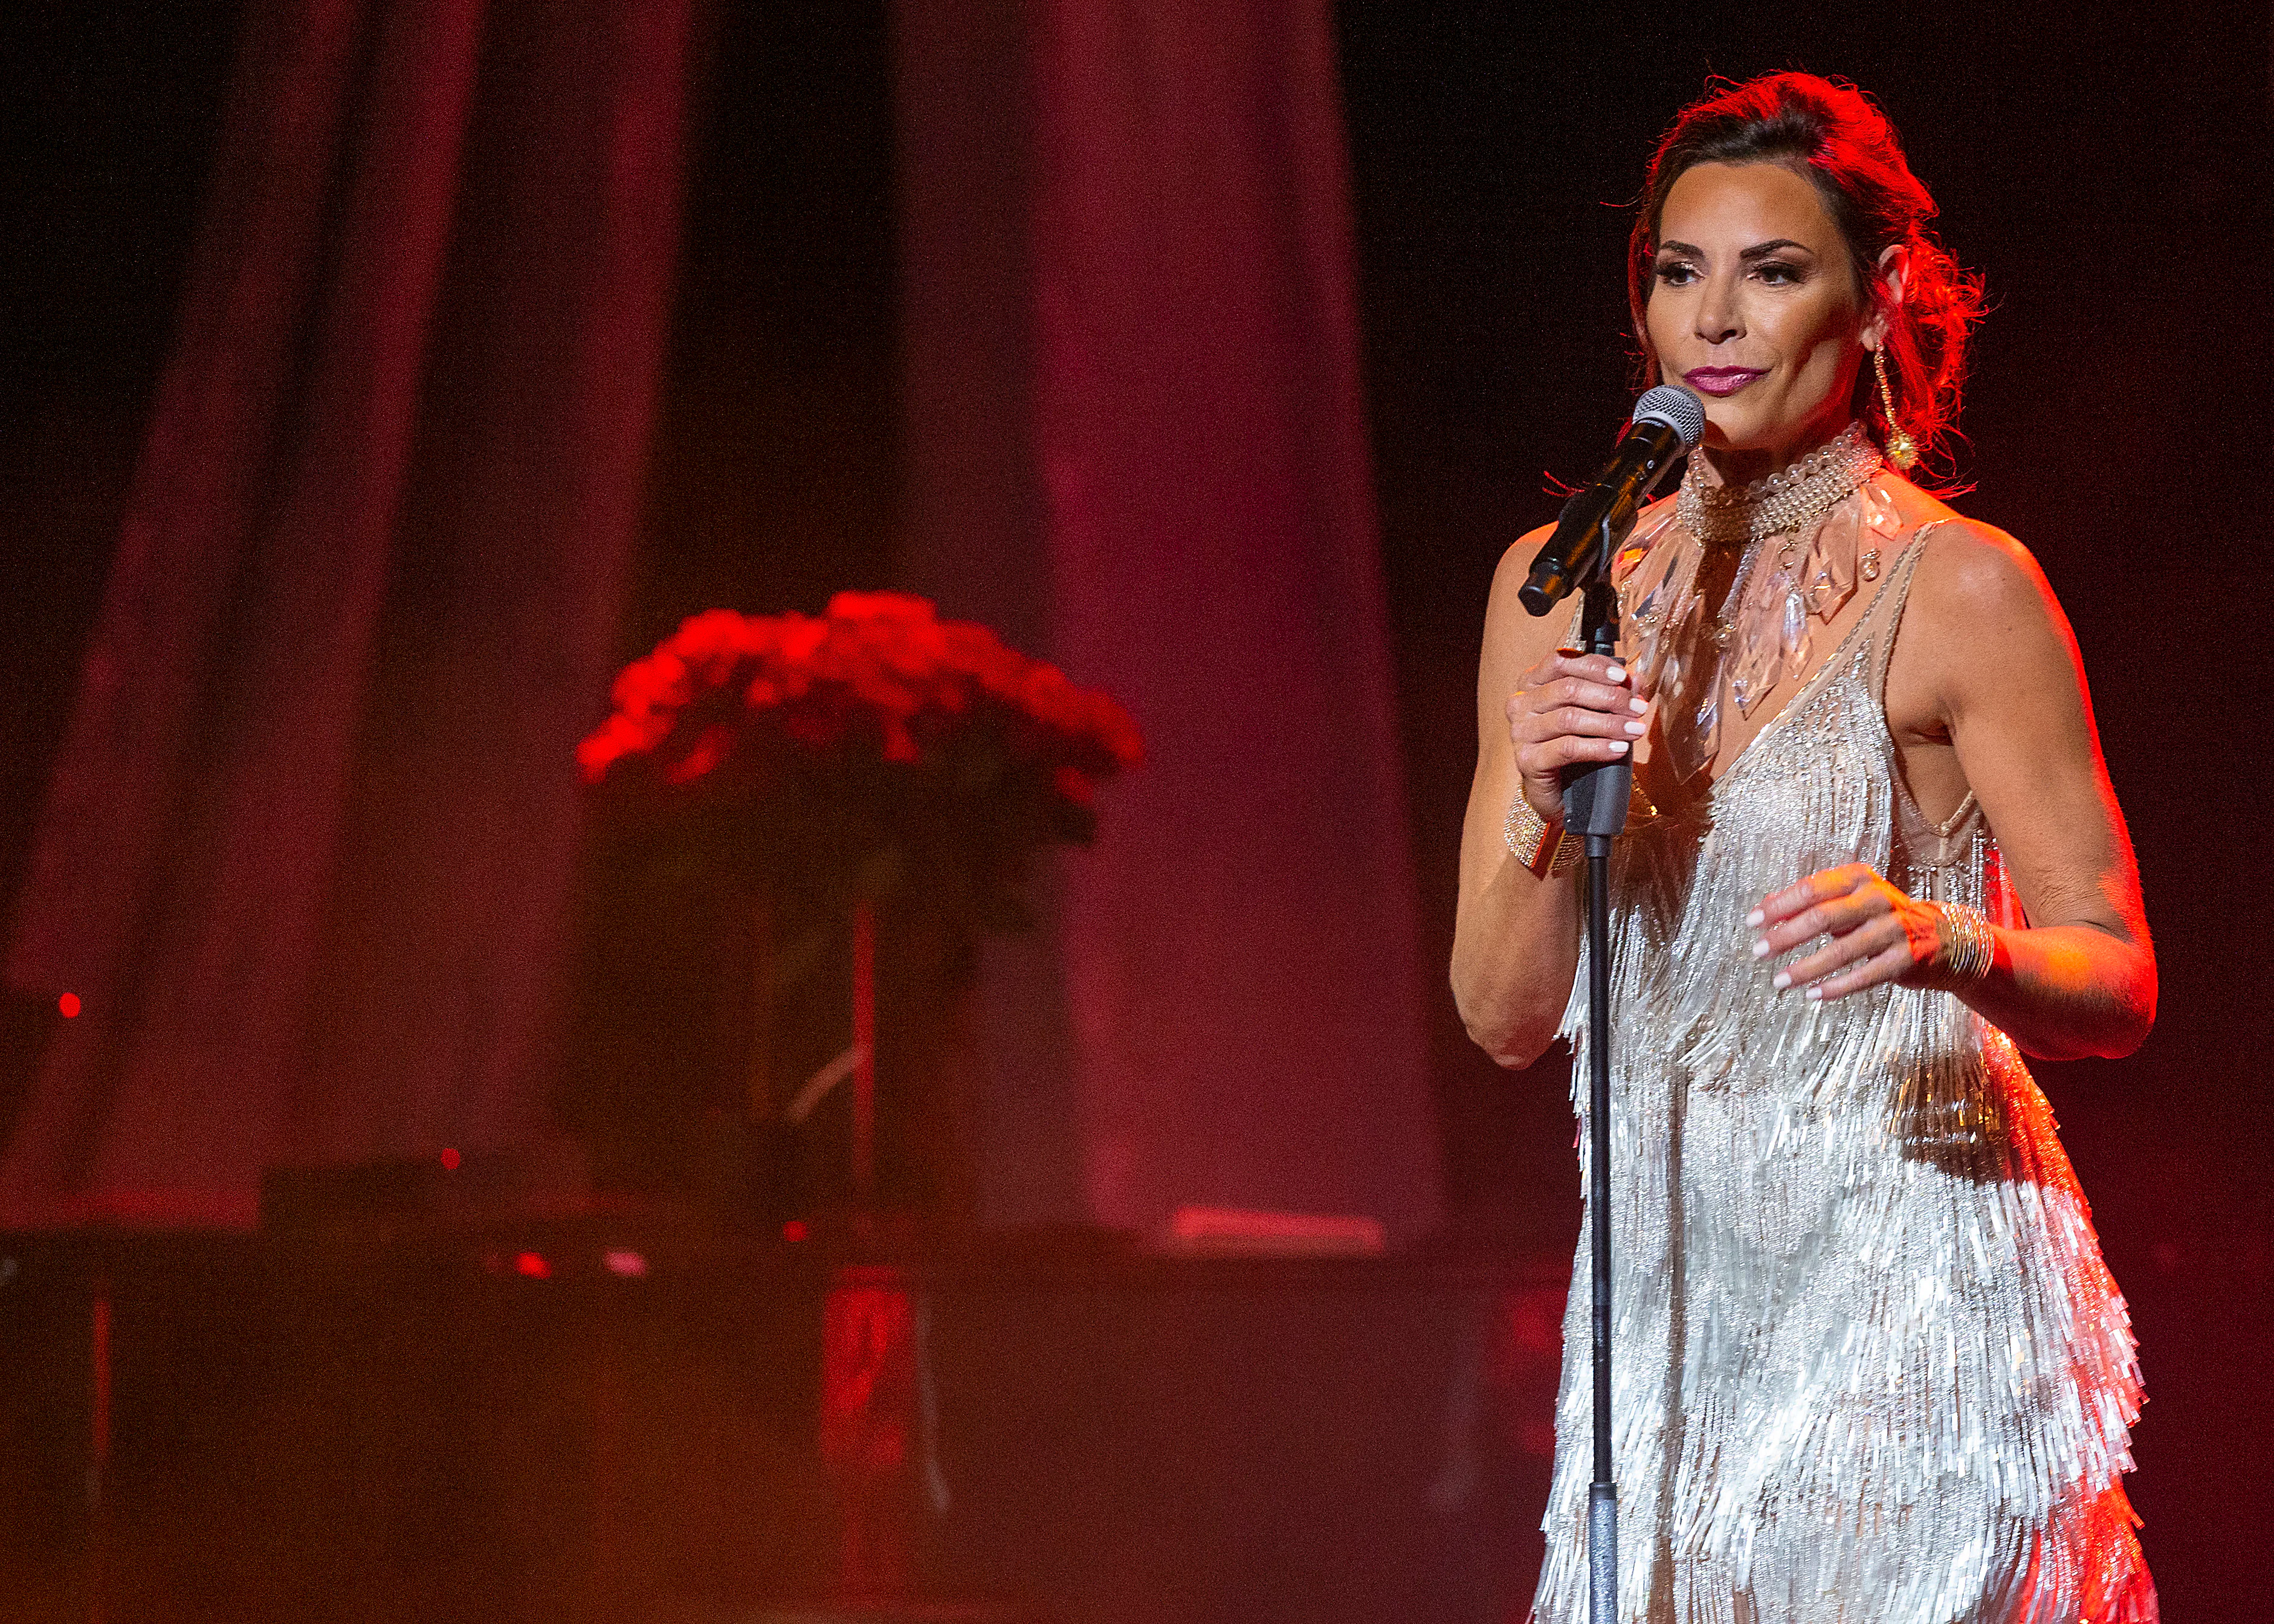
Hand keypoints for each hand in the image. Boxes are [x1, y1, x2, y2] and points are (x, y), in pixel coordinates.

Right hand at [1504, 652, 1650, 821]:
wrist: (1558, 791)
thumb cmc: (1573, 744)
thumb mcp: (1593, 712)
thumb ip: (1612, 692)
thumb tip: (1636, 680)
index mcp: (1532, 684)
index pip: (1559, 661)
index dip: (1594, 666)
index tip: (1622, 677)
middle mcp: (1521, 705)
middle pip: (1568, 690)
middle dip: (1609, 697)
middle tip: (1637, 708)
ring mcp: (1520, 733)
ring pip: (1569, 718)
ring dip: (1609, 723)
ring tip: (1634, 730)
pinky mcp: (1527, 760)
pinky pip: (1567, 748)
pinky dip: (1598, 748)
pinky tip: (1618, 749)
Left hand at [1746, 863, 1950, 1001]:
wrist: (1944, 937)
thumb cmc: (1881, 918)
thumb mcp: (1848, 901)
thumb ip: (1809, 902)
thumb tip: (1765, 907)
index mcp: (1859, 878)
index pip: (1811, 889)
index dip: (1778, 905)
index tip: (1752, 922)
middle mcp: (1877, 898)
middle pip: (1822, 916)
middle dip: (1786, 936)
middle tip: (1759, 952)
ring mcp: (1894, 928)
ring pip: (1841, 951)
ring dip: (1806, 968)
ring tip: (1779, 981)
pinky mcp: (1906, 958)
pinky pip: (1865, 976)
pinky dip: (1836, 987)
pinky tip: (1813, 994)